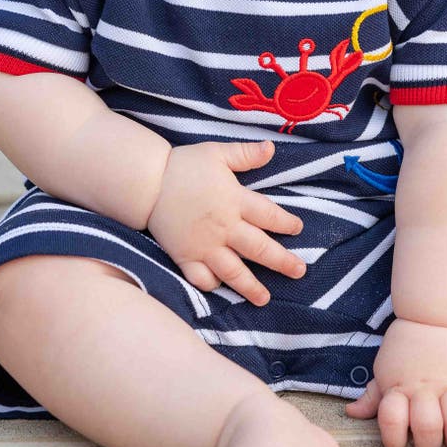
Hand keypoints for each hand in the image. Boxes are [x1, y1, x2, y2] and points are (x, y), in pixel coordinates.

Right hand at [146, 139, 305, 304]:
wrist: (148, 183)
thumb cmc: (184, 165)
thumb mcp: (217, 153)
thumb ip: (246, 154)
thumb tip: (271, 148)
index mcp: (235, 200)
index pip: (269, 215)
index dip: (287, 223)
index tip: (297, 229)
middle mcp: (224, 227)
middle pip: (259, 248)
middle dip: (282, 261)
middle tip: (299, 271)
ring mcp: (204, 245)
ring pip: (233, 271)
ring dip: (251, 286)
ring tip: (265, 299)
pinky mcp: (185, 257)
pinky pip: (202, 278)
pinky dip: (213, 285)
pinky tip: (223, 290)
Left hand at [345, 318, 446, 446]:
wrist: (435, 315)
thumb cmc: (404, 346)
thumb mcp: (384, 368)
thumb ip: (372, 396)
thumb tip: (351, 413)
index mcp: (397, 387)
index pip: (391, 422)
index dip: (393, 440)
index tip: (397, 444)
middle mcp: (423, 389)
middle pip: (426, 430)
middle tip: (427, 446)